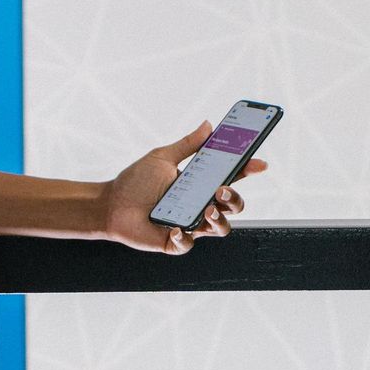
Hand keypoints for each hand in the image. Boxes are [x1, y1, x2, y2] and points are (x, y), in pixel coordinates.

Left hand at [100, 123, 267, 254]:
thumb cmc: (135, 182)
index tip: (260, 163)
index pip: (231, 177)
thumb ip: (187, 145)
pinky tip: (175, 228)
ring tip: (206, 210)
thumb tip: (209, 125)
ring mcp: (190, 225)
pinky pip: (189, 243)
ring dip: (219, 220)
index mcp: (200, 184)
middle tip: (221, 188)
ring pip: (221, 228)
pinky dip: (185, 237)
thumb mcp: (162, 157)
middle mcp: (200, 205)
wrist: (110, 205)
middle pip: (233, 205)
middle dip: (234, 197)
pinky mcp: (175, 242)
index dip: (248, 170)